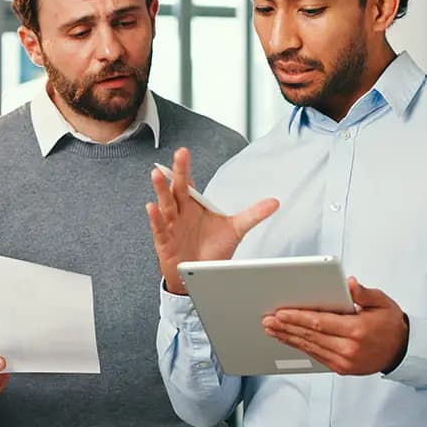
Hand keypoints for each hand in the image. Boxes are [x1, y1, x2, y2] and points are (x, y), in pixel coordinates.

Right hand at [146, 147, 278, 294]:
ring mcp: (172, 225)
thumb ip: (253, 214)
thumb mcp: (236, 229)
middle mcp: (181, 211)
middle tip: (178, 155)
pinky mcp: (165, 241)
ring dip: (161, 189)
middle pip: (178, 188)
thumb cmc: (213, 249)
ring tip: (157, 175)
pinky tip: (152, 207)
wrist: (202, 274)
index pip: (188, 182)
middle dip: (177, 172)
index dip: (185, 168)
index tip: (183, 152)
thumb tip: (274, 202)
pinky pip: (159, 227)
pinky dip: (155, 218)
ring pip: (165, 204)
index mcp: (194, 204)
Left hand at [262, 278, 409, 374]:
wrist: (402, 351)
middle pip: (311, 336)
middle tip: (267, 320)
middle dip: (286, 327)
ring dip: (288, 338)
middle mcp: (349, 349)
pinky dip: (300, 346)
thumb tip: (350, 283)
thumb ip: (364, 293)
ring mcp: (344, 362)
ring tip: (271, 329)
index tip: (280, 312)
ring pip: (310, 348)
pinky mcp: (341, 368)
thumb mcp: (382, 302)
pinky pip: (316, 356)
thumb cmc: (390, 323)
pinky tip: (288, 339)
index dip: (298, 317)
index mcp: (357, 330)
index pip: (320, 322)